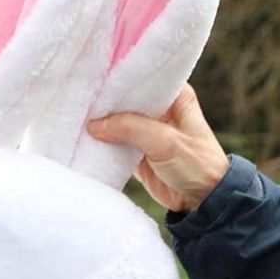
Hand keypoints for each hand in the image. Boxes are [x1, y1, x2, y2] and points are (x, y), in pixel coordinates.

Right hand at [87, 84, 229, 213]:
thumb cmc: (197, 166)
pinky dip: (103, 144)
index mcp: (175, 97)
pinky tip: (84, 139)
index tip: (95, 76)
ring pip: (119, 122)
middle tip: (80, 97)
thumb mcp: (165, 142)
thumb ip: (130, 128)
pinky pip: (116, 144)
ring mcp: (149, 131)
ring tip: (76, 116)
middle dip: (106, 102)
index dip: (120, 78)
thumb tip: (94, 124)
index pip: (143, 79)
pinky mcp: (139, 152)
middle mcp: (161, 110)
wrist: (202, 202)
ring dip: (102, 124)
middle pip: (127, 100)